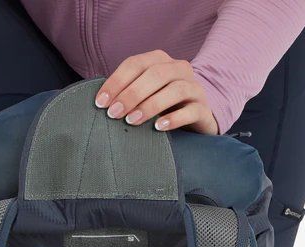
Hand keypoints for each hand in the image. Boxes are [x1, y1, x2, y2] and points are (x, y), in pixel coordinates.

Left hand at [94, 50, 217, 134]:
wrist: (197, 117)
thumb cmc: (163, 105)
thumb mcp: (145, 94)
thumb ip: (127, 92)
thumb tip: (101, 103)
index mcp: (161, 61)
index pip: (136, 64)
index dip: (116, 81)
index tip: (100, 102)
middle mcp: (179, 69)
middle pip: (155, 74)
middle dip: (131, 94)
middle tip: (113, 113)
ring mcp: (194, 88)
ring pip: (174, 90)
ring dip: (149, 105)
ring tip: (131, 121)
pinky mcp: (203, 108)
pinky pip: (190, 111)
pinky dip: (174, 119)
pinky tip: (158, 127)